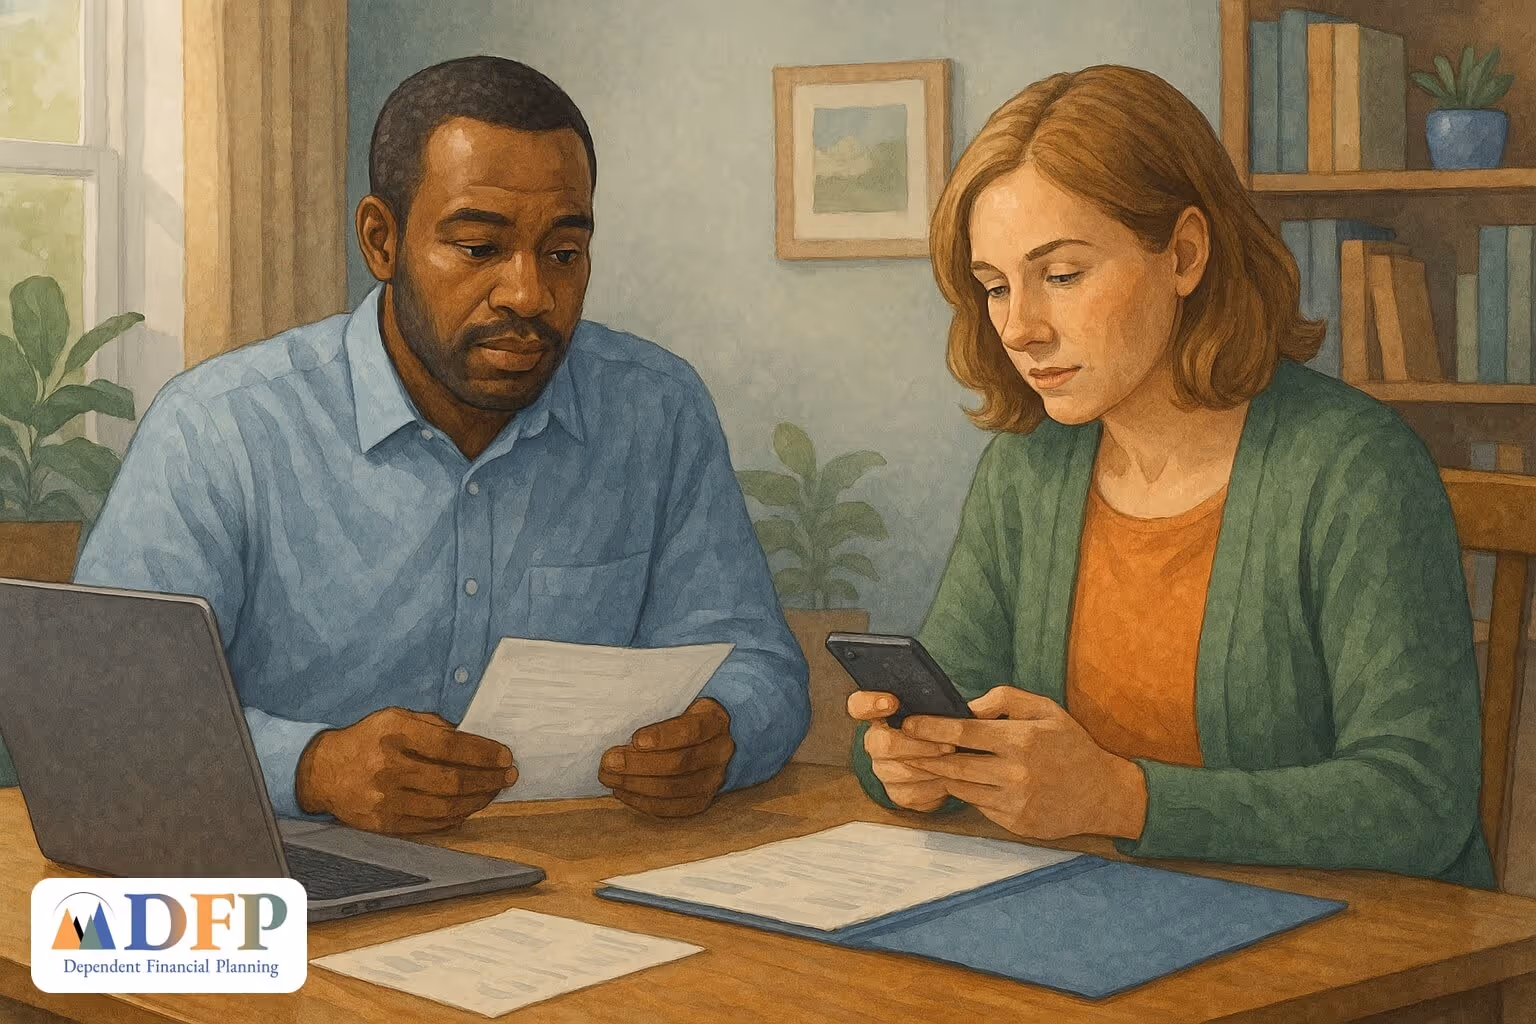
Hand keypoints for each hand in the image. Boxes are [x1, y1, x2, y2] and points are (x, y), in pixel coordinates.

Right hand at [295, 707, 517, 833]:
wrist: (322, 771)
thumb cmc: (368, 739)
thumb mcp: (397, 717)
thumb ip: (436, 726)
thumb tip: (478, 744)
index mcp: (395, 734)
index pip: (451, 746)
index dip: (484, 753)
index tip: (505, 756)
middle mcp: (389, 768)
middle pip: (452, 780)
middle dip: (489, 779)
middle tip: (508, 776)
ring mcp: (385, 800)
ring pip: (445, 807)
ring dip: (478, 800)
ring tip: (493, 791)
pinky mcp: (383, 824)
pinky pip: (430, 824)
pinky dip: (455, 817)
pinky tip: (468, 807)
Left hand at [598, 698, 733, 816]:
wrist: (699, 736)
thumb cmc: (677, 714)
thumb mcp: (674, 702)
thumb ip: (653, 710)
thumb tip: (615, 721)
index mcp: (715, 720)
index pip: (691, 730)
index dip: (662, 737)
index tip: (635, 740)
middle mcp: (721, 750)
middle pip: (679, 763)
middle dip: (638, 764)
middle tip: (608, 762)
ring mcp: (714, 779)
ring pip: (673, 789)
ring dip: (635, 785)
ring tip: (608, 777)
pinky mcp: (702, 800)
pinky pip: (672, 808)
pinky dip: (643, 802)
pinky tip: (622, 792)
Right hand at [847, 690, 955, 812]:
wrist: (946, 762)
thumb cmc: (943, 729)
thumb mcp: (947, 710)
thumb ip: (952, 702)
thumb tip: (985, 700)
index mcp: (881, 714)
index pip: (859, 705)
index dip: (870, 703)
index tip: (892, 702)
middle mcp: (876, 742)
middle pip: (883, 744)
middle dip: (920, 745)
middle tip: (948, 746)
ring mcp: (883, 769)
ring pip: (900, 772)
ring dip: (931, 767)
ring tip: (955, 761)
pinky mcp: (897, 793)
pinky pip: (913, 794)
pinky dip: (934, 787)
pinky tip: (949, 779)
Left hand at [903, 687, 1147, 839]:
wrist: (1103, 794)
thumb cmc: (1070, 746)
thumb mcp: (1046, 710)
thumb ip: (1005, 699)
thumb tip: (967, 706)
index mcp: (1021, 740)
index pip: (963, 732)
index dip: (931, 727)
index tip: (908, 723)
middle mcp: (1015, 773)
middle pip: (953, 764)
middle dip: (923, 755)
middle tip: (902, 746)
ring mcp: (1014, 802)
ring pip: (961, 787)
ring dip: (940, 774)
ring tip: (923, 761)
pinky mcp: (1014, 823)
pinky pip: (978, 805)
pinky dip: (965, 791)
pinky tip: (957, 780)